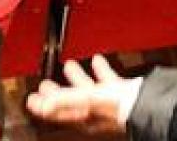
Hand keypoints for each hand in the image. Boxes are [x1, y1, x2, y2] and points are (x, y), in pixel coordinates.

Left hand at [26, 57, 140, 132]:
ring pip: (87, 89)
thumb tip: (42, 106)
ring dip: (77, 77)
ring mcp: (106, 101)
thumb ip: (63, 101)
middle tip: (44, 85)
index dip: (42, 106)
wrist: (145, 103)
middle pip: (68, 101)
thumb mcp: (85, 100)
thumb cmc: (116, 106)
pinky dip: (100, 70)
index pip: (56, 112)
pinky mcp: (119, 92)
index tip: (31, 99)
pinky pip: (106, 80)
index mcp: (81, 115)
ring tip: (69, 65)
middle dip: (56, 92)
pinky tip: (97, 61)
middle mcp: (92, 110)